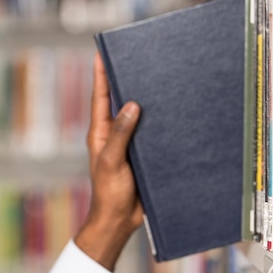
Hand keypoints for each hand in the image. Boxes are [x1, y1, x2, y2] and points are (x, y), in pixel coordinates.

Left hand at [74, 52, 142, 270]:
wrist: (119, 220)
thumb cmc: (109, 192)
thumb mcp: (112, 161)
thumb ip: (120, 134)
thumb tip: (132, 105)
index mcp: (100, 133)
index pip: (100, 98)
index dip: (101, 75)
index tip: (101, 53)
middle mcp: (113, 135)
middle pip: (119, 102)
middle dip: (126, 81)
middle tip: (136, 57)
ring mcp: (128, 145)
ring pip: (137, 117)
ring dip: (145, 100)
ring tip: (158, 77)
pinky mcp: (142, 155)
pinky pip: (150, 134)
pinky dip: (158, 122)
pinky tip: (172, 112)